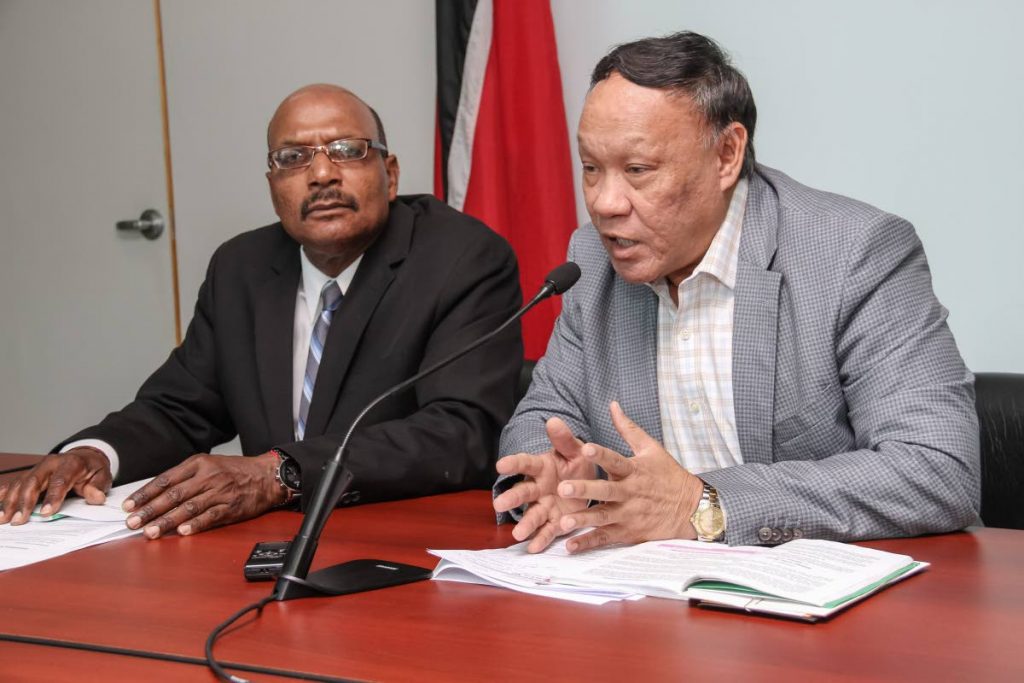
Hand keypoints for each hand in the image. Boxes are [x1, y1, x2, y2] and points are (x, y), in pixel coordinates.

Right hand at [0, 448, 111, 524]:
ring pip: (20, 483)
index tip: (46, 513)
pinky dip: (3, 493)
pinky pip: (14, 483)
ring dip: (10, 501)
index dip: (52, 497)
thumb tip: (95, 497)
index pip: (60, 481)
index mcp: (70, 464)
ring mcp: (37, 469)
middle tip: (19, 520)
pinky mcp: (29, 474)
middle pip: (33, 481)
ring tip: (3, 518)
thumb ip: (98, 486)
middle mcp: (50, 464)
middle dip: (24, 502)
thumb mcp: (103, 476)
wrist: (85, 457)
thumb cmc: (92, 469)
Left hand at [123, 452, 286, 538]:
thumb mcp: (209, 464)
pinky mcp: (231, 507)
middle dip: (150, 510)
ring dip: (167, 521)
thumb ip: (185, 477)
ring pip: (188, 507)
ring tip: (150, 532)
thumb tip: (157, 494)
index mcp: (198, 464)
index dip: (146, 493)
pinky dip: (195, 525)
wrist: (266, 475)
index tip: (130, 505)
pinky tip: (182, 532)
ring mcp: (219, 492)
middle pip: (173, 495)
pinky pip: (210, 517)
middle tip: (133, 522)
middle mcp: (207, 477)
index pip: (165, 479)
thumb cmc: (236, 471)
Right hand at [492, 417, 596, 552]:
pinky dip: (540, 540)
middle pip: (523, 493)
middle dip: (512, 498)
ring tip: (517, 534)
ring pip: (533, 515)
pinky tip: (533, 548)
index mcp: (541, 467)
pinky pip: (547, 531)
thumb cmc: (577, 463)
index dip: (513, 464)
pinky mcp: (555, 522)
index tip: (500, 465)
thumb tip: (554, 421)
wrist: (589, 484)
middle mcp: (539, 488)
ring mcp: (545, 506)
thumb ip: (564, 439)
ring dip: (525, 524)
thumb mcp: (574, 450)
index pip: (524, 463)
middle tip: (499, 504)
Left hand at [556, 401, 704, 552]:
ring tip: (563, 522)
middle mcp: (630, 493)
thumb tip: (612, 405)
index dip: (600, 455)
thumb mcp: (652, 449)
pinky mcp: (629, 533)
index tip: (585, 448)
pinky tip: (571, 546)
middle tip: (562, 488)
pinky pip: (606, 538)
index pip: (615, 460)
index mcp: (634, 470)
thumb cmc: (668, 475)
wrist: (691, 508)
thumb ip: (628, 429)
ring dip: (583, 520)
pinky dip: (589, 543)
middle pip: (605, 491)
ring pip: (603, 517)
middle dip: (584, 490)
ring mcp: (629, 515)